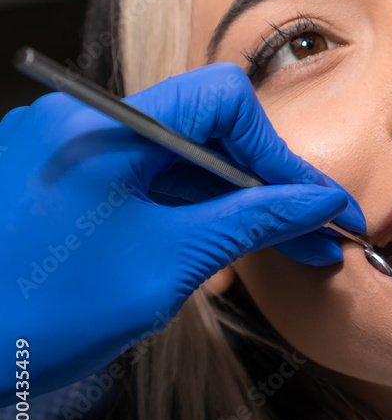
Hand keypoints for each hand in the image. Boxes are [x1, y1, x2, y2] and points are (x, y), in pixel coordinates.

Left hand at [1, 63, 363, 406]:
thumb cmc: (45, 316)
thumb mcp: (170, 264)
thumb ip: (251, 221)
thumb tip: (318, 203)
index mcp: (106, 127)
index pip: (223, 103)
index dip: (279, 154)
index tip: (319, 205)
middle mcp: (81, 123)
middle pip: (204, 133)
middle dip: (267, 185)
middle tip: (317, 235)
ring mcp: (64, 152)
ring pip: (176, 163)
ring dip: (233, 204)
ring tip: (286, 250)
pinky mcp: (57, 183)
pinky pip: (142, 183)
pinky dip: (188, 213)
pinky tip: (224, 248)